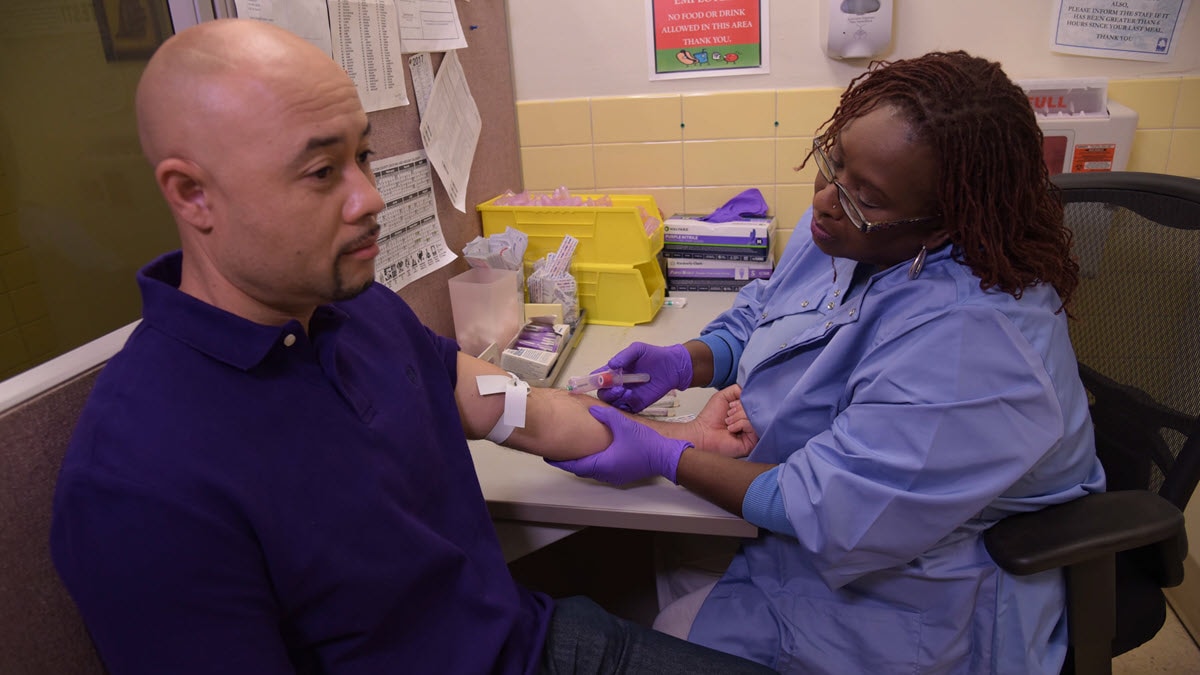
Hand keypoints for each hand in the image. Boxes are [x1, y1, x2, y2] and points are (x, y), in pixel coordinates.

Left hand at [546, 406, 691, 484]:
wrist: (666, 456)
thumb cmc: (644, 443)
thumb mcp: (623, 425)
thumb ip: (605, 415)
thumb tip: (591, 409)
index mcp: (602, 464)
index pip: (575, 466)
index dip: (560, 461)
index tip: (547, 456)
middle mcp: (606, 474)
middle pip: (581, 470)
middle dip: (568, 462)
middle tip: (557, 452)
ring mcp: (615, 476)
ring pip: (591, 470)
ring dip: (581, 462)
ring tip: (572, 451)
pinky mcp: (622, 474)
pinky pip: (601, 470)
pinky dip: (592, 463)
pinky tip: (593, 452)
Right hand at [595, 342, 691, 411]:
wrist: (673, 367)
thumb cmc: (654, 355)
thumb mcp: (638, 349)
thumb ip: (624, 356)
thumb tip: (611, 364)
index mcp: (614, 371)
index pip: (597, 377)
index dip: (592, 380)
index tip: (593, 381)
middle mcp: (617, 384)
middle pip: (602, 393)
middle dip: (605, 391)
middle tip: (616, 387)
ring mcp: (626, 395)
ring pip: (611, 402)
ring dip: (614, 398)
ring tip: (624, 391)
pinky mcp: (636, 404)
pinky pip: (624, 408)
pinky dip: (624, 403)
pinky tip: (631, 395)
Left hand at [690, 385, 757, 457]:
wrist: (703, 433)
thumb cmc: (710, 417)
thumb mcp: (723, 396)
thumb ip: (737, 389)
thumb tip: (750, 390)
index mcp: (745, 411)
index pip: (754, 401)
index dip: (744, 400)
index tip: (732, 404)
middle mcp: (750, 421)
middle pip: (756, 408)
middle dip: (739, 408)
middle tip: (728, 413)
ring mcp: (752, 432)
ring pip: (754, 416)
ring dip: (738, 416)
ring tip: (728, 422)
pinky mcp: (752, 441)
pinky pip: (752, 426)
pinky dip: (740, 424)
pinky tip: (731, 429)